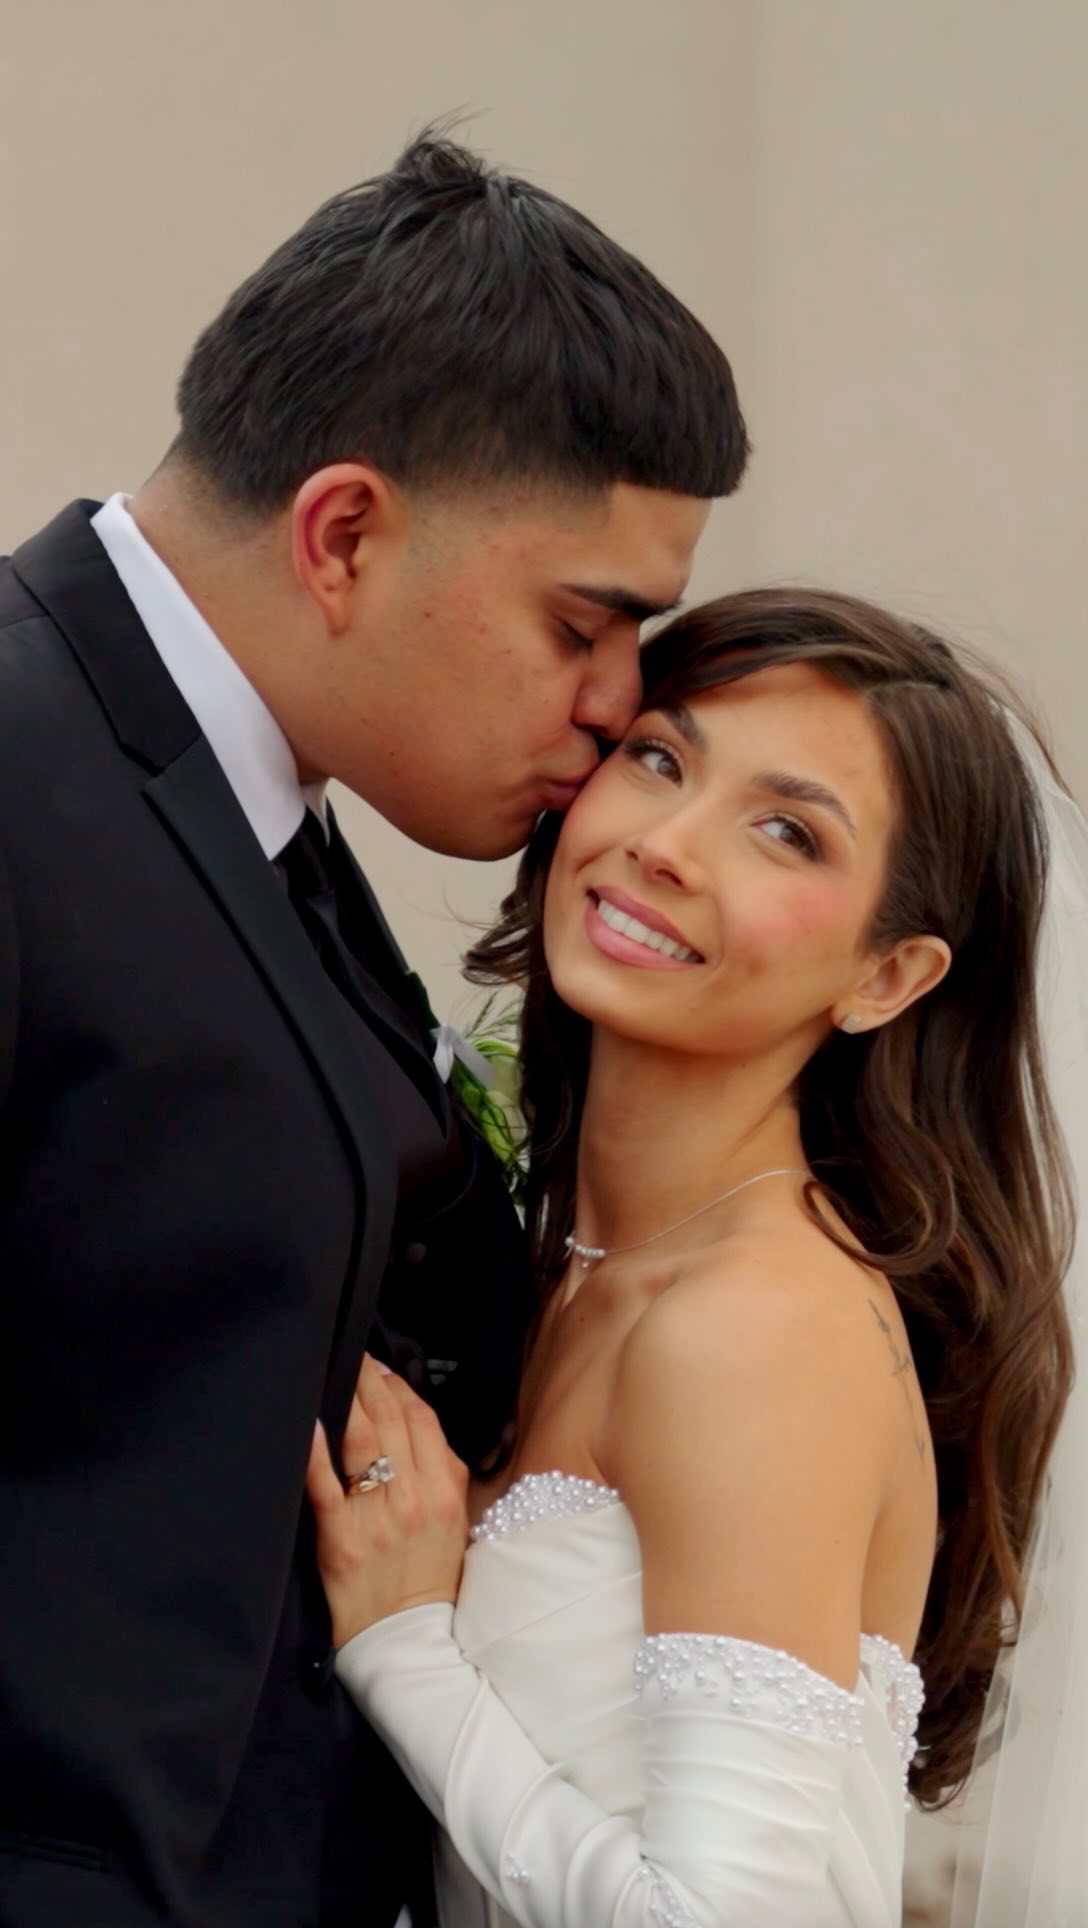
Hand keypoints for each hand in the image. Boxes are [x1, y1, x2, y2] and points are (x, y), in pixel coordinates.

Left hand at [307, 1355, 470, 1646]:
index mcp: (445, 1489)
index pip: (422, 1419)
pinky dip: (315, 1453)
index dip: (399, 1387)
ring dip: (347, 1401)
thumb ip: (444, 1471)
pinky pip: (326, 1488)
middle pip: (390, 1420)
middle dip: (369, 1381)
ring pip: (361, 1442)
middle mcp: (414, 1497)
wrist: (408, 1637)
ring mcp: (378, 1518)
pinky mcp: (343, 1540)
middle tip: (352, 1356)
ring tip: (333, 1374)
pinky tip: (307, 1426)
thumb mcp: (456, 1520)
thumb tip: (420, 1426)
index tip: (380, 1368)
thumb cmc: (430, 1576)